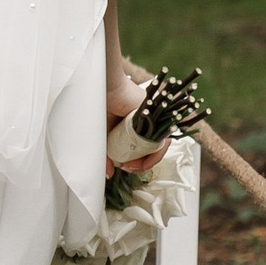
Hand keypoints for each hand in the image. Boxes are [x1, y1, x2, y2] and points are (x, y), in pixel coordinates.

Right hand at [106, 58, 164, 174]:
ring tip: (132, 166)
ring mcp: (153, 123)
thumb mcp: (103, 135)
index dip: (134, 163)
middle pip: (148, 153)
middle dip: (139, 165)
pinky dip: (155, 156)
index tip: (124, 167)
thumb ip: (107, 155)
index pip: (140, 151)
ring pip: (156, 150)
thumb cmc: (103, 105)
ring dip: (146, 163)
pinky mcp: (159, 120)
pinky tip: (141, 161)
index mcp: (134, 127)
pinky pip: (162, 143)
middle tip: (127, 168)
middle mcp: (146, 126)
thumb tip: (109, 175)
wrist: (107, 89)